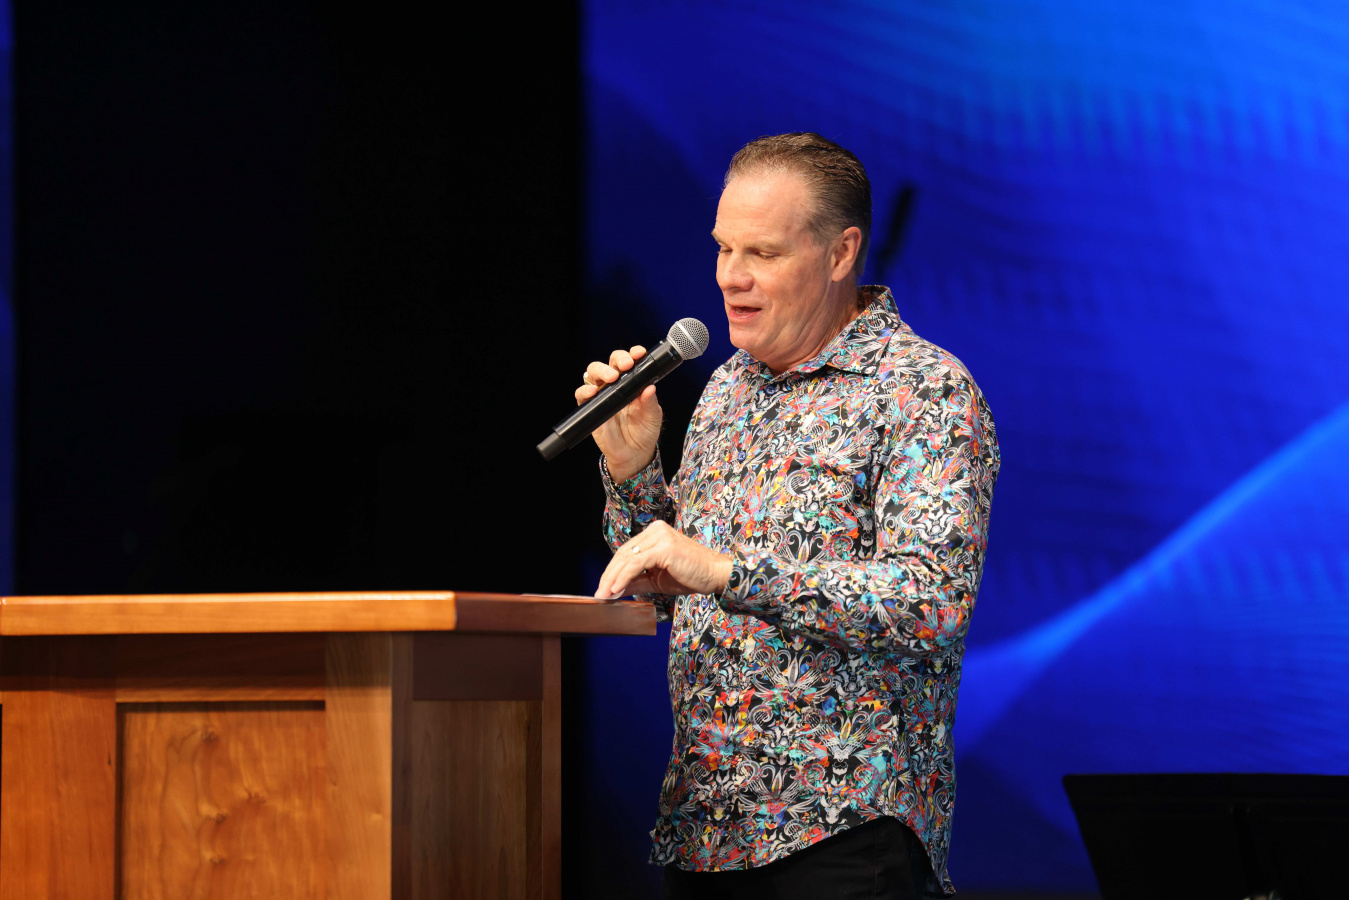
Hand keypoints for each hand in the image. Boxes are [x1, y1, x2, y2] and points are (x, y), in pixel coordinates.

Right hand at [575, 345, 662, 481]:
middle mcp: (615, 386)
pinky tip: (593, 392)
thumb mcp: (653, 417)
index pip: (629, 363)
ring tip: (611, 377)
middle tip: (626, 365)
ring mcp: (602, 396)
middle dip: (617, 359)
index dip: (633, 354)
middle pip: (610, 363)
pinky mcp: (590, 409)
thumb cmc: (644, 432)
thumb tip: (650, 387)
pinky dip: (584, 390)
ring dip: (601, 370)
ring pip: (593, 374)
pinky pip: (581, 395)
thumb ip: (651, 402)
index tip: (639, 353)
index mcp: (632, 384)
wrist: (634, 454)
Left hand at [596, 521, 733, 599]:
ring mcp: (660, 536)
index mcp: (654, 533)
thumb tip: (614, 590)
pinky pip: (636, 563)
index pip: (626, 551)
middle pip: (623, 553)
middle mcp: (656, 530)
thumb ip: (636, 581)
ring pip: (627, 558)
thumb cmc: (691, 576)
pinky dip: (624, 577)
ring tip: (605, 595)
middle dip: (609, 576)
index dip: (612, 571)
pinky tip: (616, 590)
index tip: (603, 589)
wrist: (716, 575)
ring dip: (613, 579)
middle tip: (599, 594)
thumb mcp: (657, 580)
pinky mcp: (664, 547)